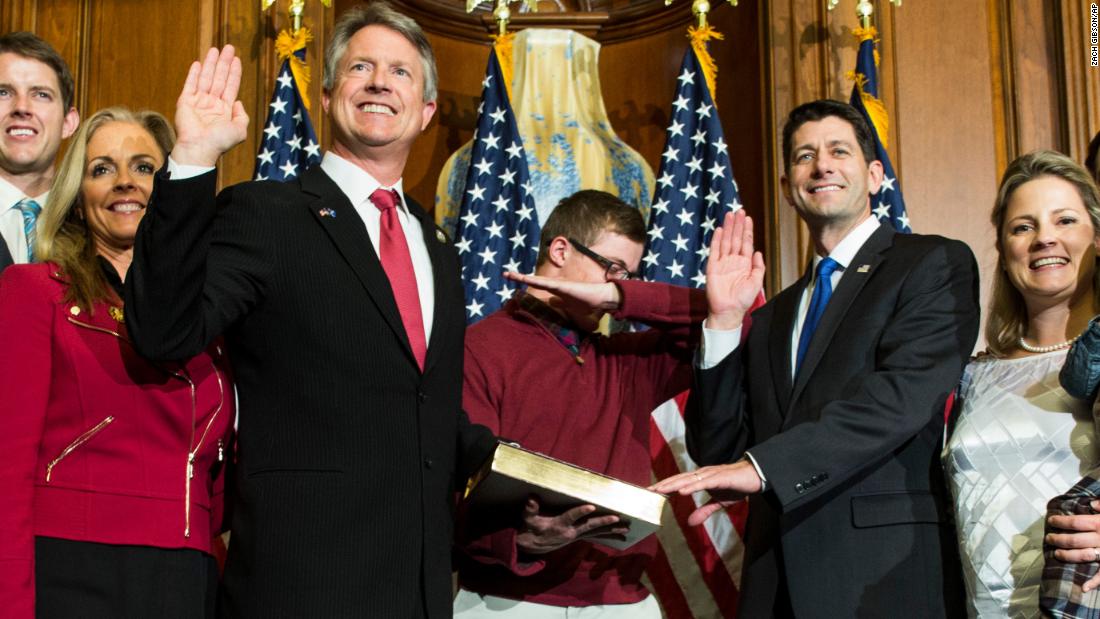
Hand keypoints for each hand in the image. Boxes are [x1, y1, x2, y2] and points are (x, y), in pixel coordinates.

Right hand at [171, 46, 248, 166]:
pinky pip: (190, 84)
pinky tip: (199, 63)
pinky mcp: (185, 102)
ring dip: (211, 64)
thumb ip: (243, 116)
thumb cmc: (220, 142)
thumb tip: (238, 102)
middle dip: (224, 63)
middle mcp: (212, 104)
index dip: (234, 73)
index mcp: (224, 110)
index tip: (237, 59)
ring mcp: (198, 102)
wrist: (199, 148)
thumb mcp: (240, 130)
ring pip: (206, 78)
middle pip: (219, 78)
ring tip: (215, 49)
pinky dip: (194, 74)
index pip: (230, 87)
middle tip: (229, 47)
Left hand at [503, 272, 620, 310]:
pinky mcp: (562, 286)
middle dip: (519, 277)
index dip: (525, 282)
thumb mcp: (569, 307)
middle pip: (533, 280)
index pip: (537, 285)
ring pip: (536, 280)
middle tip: (505, 274)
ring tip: (508, 274)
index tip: (515, 280)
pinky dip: (534, 280)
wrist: (601, 299)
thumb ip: (560, 304)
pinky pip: (545, 283)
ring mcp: (558, 285)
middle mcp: (555, 285)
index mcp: (556, 290)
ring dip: (522, 277)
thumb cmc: (587, 303)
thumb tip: (551, 303)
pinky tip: (524, 278)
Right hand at [515, 497, 627, 553]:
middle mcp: (570, 532)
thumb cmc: (530, 529)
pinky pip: (596, 536)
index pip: (571, 517)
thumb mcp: (527, 519)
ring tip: (625, 528)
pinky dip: (608, 535)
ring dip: (611, 530)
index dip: (580, 512)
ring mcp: (576, 535)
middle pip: (589, 526)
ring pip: (596, 532)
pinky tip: (620, 535)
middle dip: (603, 521)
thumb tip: (531, 498)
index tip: (591, 506)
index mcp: (558, 525)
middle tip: (616, 518)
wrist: (532, 546)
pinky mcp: (578, 537)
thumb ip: (530, 509)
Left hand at [650, 460, 760, 525]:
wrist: (755, 476)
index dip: (665, 486)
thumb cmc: (736, 486)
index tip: (650, 492)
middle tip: (647, 491)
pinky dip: (692, 486)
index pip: (679, 482)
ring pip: (688, 480)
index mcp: (700, 479)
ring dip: (673, 484)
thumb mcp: (719, 503)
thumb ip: (704, 511)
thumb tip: (690, 523)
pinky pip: (704, 482)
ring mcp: (711, 475)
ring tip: (659, 490)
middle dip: (663, 485)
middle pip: (679, 479)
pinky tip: (682, 491)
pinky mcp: (721, 478)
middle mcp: (702, 474)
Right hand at [705, 210, 764, 330]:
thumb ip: (759, 267)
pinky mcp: (713, 267)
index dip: (747, 230)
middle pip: (736, 238)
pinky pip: (715, 251)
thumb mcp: (756, 283)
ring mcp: (723, 263)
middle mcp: (734, 261)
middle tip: (739, 211)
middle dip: (738, 225)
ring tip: (730, 215)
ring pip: (726, 241)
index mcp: (745, 264)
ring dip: (728, 228)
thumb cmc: (743, 299)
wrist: (728, 311)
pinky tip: (720, 230)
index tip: (747, 218)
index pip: (746, 243)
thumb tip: (758, 252)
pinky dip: (717, 240)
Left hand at [1047, 502, 1099, 591]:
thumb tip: (1091, 504)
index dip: (1060, 521)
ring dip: (1067, 556)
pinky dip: (1094, 583)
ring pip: (1082, 556)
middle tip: (1049, 538)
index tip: (1050, 521)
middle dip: (1058, 539)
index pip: (1074, 522)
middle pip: (1074, 539)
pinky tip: (1083, 587)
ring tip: (1056, 554)